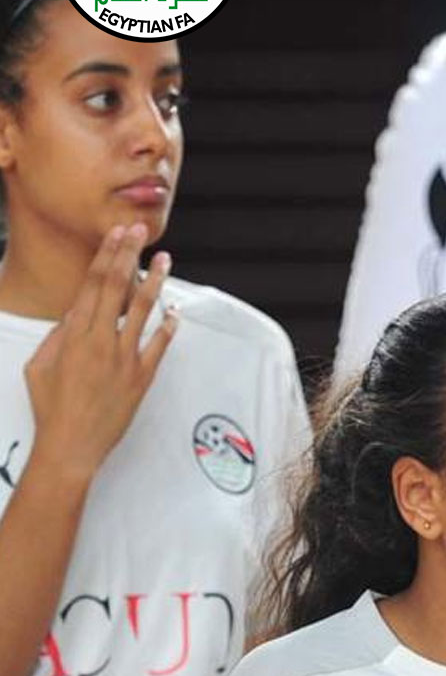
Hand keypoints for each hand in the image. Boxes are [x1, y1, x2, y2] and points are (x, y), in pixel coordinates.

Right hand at [24, 224, 176, 485]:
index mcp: (73, 334)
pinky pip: (159, 346)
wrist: (71, 445)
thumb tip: (74, 314)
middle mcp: (100, 340)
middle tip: (139, 230)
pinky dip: (168, 327)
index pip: (92, 283)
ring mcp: (124, 359)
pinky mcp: (141, 378)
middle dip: (128, 254)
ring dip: (154, 281)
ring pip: (143, 311)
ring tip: (164, 259)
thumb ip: (58, 335)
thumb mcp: (40, 365)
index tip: (116, 233)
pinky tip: (174, 311)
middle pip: (117, 287)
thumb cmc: (51, 407)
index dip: (106, 255)